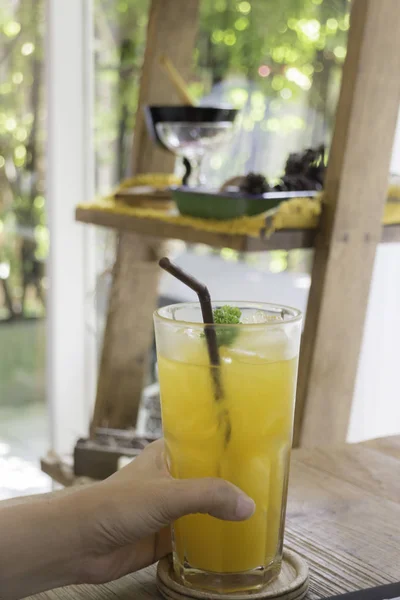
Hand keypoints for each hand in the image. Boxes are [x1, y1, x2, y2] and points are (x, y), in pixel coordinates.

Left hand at [75, 439, 254, 583]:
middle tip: (268, 489)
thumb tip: (248, 505)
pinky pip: (196, 537)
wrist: (79, 543)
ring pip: (204, 509)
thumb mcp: (167, 493)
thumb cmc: (115, 504)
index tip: (260, 452)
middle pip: (209, 479)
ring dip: (224, 514)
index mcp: (169, 454)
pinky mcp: (165, 536)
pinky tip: (235, 545)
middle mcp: (171, 478)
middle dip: (233, 485)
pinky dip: (212, 541)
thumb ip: (208, 496)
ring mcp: (168, 509)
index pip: (205, 444)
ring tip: (260, 517)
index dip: (230, 448)